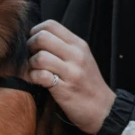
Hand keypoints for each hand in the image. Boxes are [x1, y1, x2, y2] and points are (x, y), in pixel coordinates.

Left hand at [27, 20, 115, 134]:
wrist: (104, 109)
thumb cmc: (89, 83)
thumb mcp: (83, 58)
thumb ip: (65, 47)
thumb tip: (38, 38)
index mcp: (79, 44)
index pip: (51, 25)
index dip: (36, 31)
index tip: (34, 42)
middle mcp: (76, 55)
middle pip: (42, 37)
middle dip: (30, 46)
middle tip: (31, 56)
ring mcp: (71, 72)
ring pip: (39, 57)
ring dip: (31, 64)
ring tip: (35, 71)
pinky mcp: (64, 89)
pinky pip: (40, 76)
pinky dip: (33, 77)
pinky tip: (37, 81)